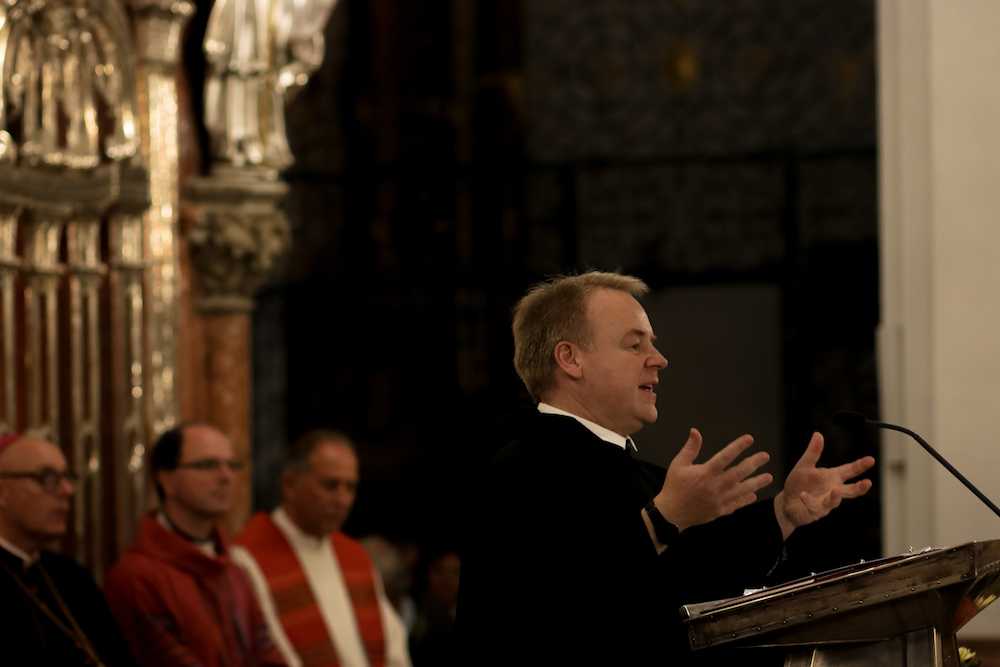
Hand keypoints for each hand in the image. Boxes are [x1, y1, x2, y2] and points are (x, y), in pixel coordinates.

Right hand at [653, 428, 772, 532]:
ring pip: (742, 489)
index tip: (749, 439)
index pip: (725, 456)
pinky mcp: (720, 510)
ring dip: (757, 482)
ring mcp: (719, 500)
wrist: (671, 513)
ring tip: (768, 477)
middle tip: (765, 456)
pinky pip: (737, 504)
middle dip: (754, 463)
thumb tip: (696, 432)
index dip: (738, 446)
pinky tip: (754, 494)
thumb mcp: (678, 464)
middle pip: (739, 472)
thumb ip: (690, 448)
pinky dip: (746, 499)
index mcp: (705, 473)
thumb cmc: (674, 487)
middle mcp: (715, 486)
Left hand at [774, 432, 874, 539]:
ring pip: (834, 501)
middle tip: (868, 482)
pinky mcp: (815, 511)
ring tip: (835, 490)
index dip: (860, 465)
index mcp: (833, 477)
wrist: (786, 503)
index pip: (850, 470)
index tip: (871, 459)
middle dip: (860, 487)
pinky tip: (803, 495)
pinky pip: (814, 506)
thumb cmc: (799, 483)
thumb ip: (813, 452)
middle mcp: (833, 490)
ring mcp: (826, 502)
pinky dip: (809, 500)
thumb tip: (818, 434)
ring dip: (835, 497)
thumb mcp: (804, 465)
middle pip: (851, 490)